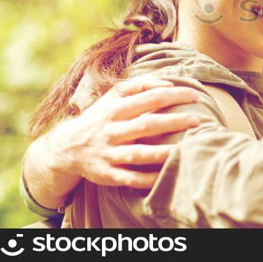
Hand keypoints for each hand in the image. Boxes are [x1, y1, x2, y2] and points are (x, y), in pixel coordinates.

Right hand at [47, 75, 200, 188]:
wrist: (65, 147)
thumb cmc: (101, 117)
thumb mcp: (113, 96)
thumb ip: (140, 85)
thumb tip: (168, 83)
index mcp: (116, 109)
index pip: (150, 98)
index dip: (175, 95)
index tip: (196, 96)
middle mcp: (111, 131)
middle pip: (146, 125)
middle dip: (173, 122)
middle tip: (197, 120)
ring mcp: (108, 153)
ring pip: (137, 154)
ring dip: (161, 153)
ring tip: (183, 150)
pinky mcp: (106, 174)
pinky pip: (129, 178)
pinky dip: (147, 179)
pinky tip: (165, 177)